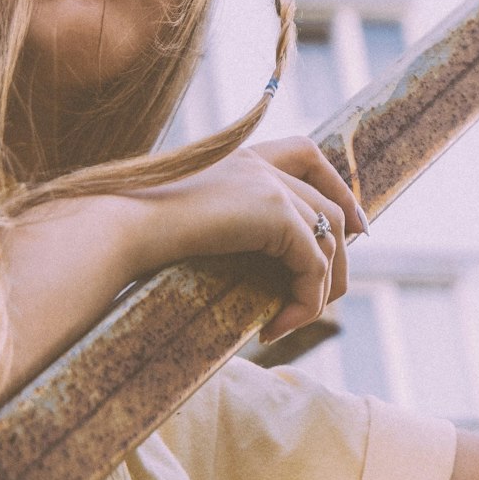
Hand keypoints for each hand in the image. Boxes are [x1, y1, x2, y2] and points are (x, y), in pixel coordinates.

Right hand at [120, 137, 367, 344]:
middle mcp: (259, 163)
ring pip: (330, 236)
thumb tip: (243, 261)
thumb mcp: (189, 220)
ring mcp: (269, 185)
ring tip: (292, 320)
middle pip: (328, 203)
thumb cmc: (136, 231)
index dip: (336, 183)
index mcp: (238, 156)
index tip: (355, 222)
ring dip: (322, 287)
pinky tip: (273, 327)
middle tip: (330, 292)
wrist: (122, 228)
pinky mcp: (275, 215)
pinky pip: (313, 266)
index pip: (305, 152)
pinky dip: (306, 302)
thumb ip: (224, 224)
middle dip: (343, 248)